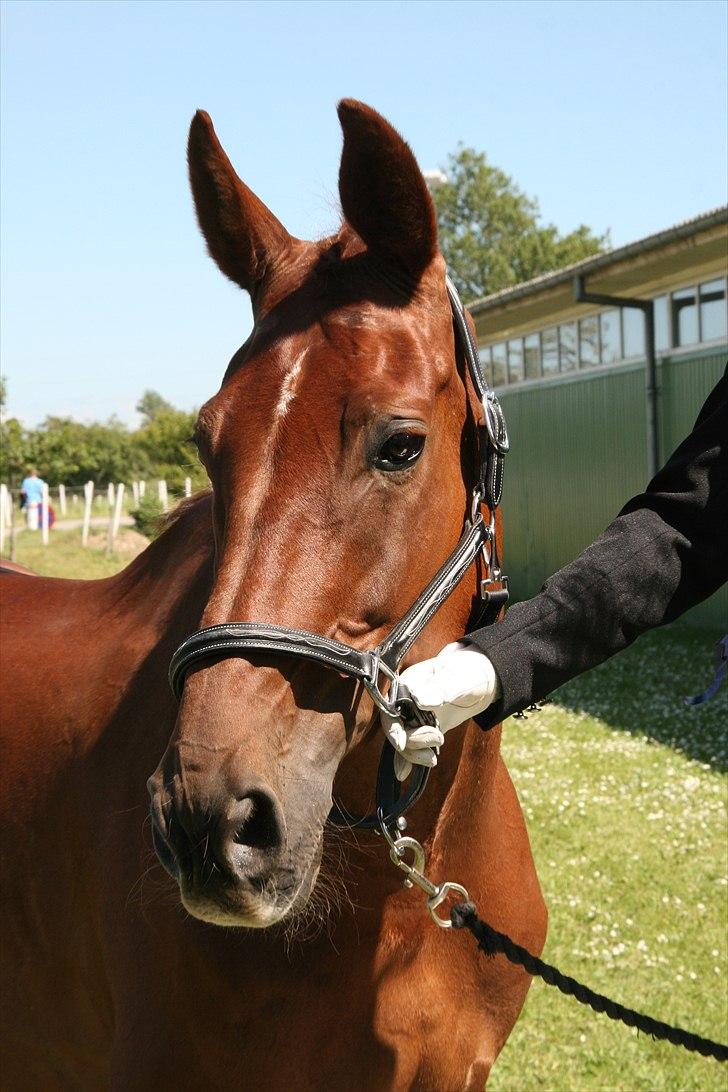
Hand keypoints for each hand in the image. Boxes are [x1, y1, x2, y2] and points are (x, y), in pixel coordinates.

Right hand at [380, 642, 500, 779]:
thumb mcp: (459, 680)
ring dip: (414, 753)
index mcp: (408, 683)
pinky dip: (407, 761)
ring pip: (403, 740)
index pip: (391, 707)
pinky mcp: (421, 730)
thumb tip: (420, 700)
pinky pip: (409, 747)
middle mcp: (405, 700)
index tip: (401, 742)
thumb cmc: (468, 675)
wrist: (478, 683)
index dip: (393, 726)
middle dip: (413, 740)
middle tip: (439, 738)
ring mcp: (412, 716)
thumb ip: (441, 689)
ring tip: (433, 758)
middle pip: (395, 727)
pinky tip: (405, 774)